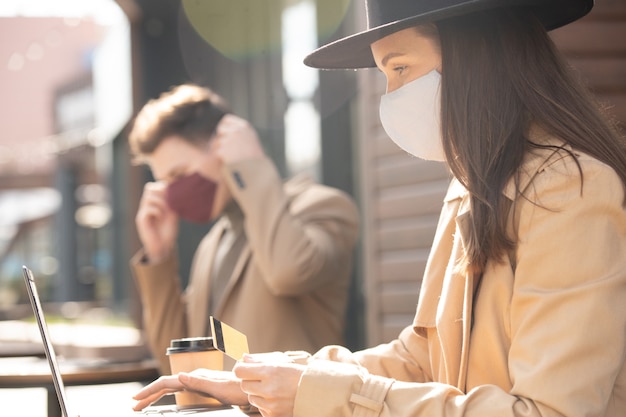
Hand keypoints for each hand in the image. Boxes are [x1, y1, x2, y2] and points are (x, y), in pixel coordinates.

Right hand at [132, 369, 247, 410]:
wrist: (251, 387)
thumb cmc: (237, 389)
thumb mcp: (218, 387)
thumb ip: (199, 381)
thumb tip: (179, 376)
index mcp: (195, 376)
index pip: (167, 383)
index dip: (150, 390)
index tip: (136, 399)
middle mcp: (195, 377)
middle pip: (166, 385)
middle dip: (149, 395)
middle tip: (133, 405)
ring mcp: (198, 381)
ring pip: (171, 388)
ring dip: (156, 395)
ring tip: (143, 404)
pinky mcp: (202, 387)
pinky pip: (180, 391)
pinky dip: (168, 396)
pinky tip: (165, 400)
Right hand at [135, 181, 178, 263]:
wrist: (163, 247)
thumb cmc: (168, 231)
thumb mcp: (173, 213)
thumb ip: (172, 201)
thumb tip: (175, 188)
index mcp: (153, 203)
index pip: (152, 186)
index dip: (162, 187)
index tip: (172, 195)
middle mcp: (146, 206)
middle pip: (149, 188)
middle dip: (161, 192)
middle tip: (169, 202)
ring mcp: (142, 213)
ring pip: (148, 197)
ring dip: (161, 202)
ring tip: (166, 211)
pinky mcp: (141, 220)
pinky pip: (148, 209)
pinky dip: (157, 211)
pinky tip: (161, 217)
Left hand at [213, 114, 264, 162]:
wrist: (256, 172)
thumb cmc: (255, 159)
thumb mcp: (251, 141)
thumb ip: (240, 134)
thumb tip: (224, 129)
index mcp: (245, 127)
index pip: (227, 119)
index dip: (224, 126)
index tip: (223, 132)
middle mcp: (237, 131)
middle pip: (220, 129)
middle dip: (221, 137)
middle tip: (227, 148)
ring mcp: (229, 140)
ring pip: (217, 142)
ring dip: (222, 150)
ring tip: (233, 158)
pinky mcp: (222, 150)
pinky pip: (217, 152)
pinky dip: (222, 158)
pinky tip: (230, 162)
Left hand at [233, 353, 304, 416]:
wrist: (317, 393)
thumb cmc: (300, 375)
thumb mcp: (282, 363)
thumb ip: (260, 361)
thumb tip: (243, 359)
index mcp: (271, 371)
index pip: (240, 371)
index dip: (241, 369)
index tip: (244, 369)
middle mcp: (269, 389)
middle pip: (244, 385)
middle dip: (250, 381)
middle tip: (261, 379)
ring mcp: (271, 404)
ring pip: (251, 398)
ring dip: (258, 394)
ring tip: (273, 390)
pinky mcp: (274, 415)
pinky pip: (260, 409)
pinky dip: (266, 405)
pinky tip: (277, 399)